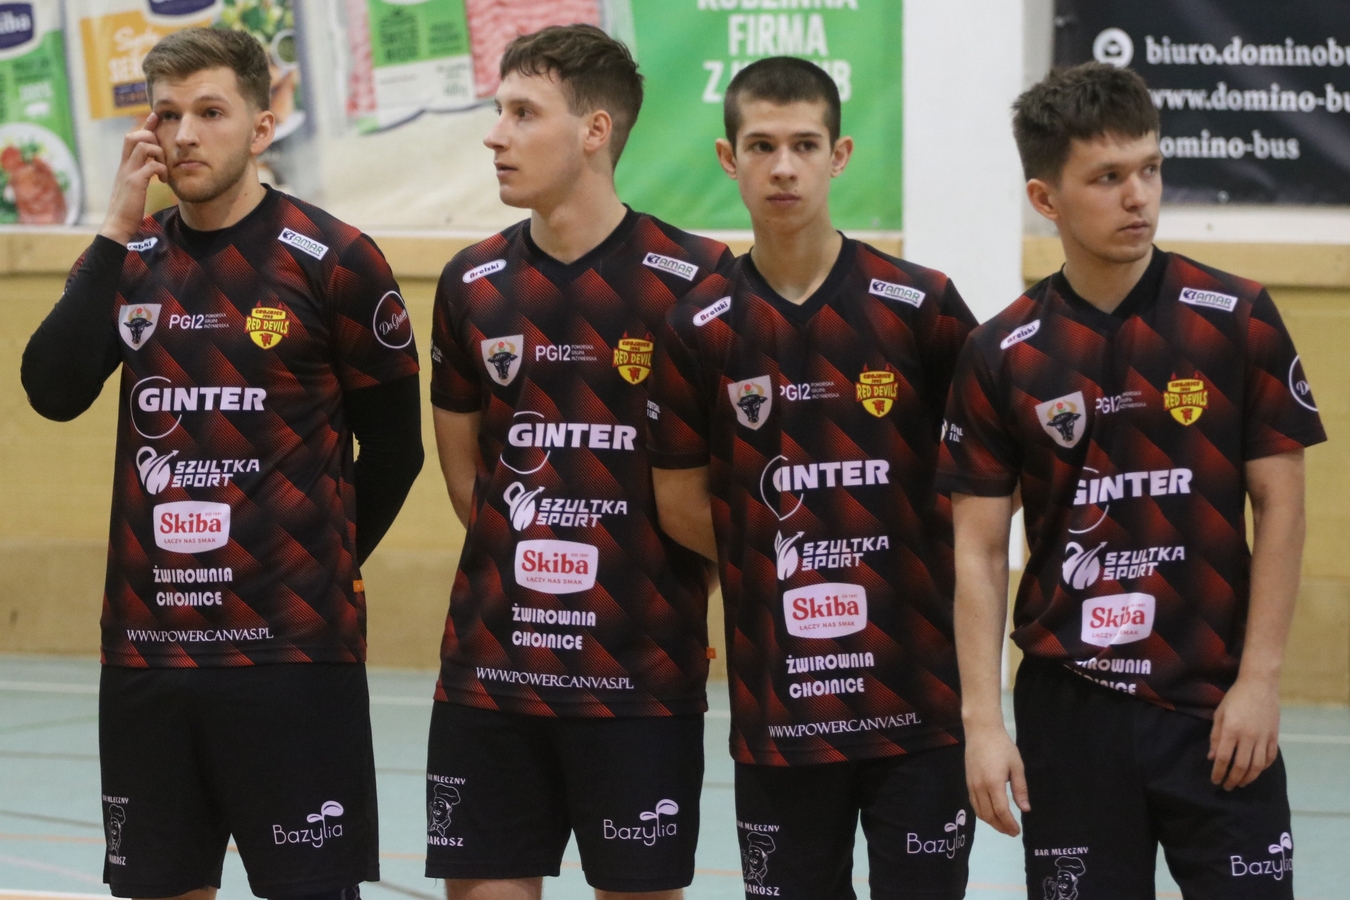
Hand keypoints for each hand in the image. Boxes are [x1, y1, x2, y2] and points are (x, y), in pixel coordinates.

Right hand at [99, 113, 166, 244]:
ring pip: (144, 145)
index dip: (145, 125)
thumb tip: (151, 169)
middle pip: (134, 135)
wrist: (118, 226)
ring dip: (159, 153)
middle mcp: (124, 165)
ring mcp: (128, 173)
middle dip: (151, 136)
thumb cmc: (128, 209)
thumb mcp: (133, 188)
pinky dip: (162, 169)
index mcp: (124, 166)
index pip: (131, 138)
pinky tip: (164, 181)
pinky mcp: (135, 183)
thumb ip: (140, 175)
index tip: (156, 116)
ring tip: (163, 170)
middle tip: (162, 153)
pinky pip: (152, 166)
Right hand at [965, 722, 1029, 835]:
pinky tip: (991, 814)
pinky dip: (982, 814)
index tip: (1017, 831)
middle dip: (1001, 827)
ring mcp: (972, 786)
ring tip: (1003, 826)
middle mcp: (980, 788)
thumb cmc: (1002, 746)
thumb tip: (1025, 809)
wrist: (981, 732)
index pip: (1001, 811)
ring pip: (980, 812)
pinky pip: (974, 804)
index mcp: (994, 783)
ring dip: (991, 822)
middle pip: (989, 815)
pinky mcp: (968, 783)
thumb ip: (1020, 789)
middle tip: (1012, 832)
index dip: (1009, 824)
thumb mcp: (1016, 766)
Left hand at [1209, 674, 1280, 789]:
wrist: (1259, 685)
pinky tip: (1256, 770)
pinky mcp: (1274, 736)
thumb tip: (1213, 758)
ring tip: (1241, 783)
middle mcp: (1248, 737)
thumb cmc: (1235, 698)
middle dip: (1233, 779)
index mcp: (1232, 730)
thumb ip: (1216, 737)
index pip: (1224, 758)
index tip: (1215, 781)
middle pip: (1241, 766)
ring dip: (1249, 777)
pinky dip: (1264, 767)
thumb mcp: (1219, 714)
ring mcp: (1263, 737)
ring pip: (1258, 765)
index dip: (1219, 772)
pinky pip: (1270, 757)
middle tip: (1227, 787)